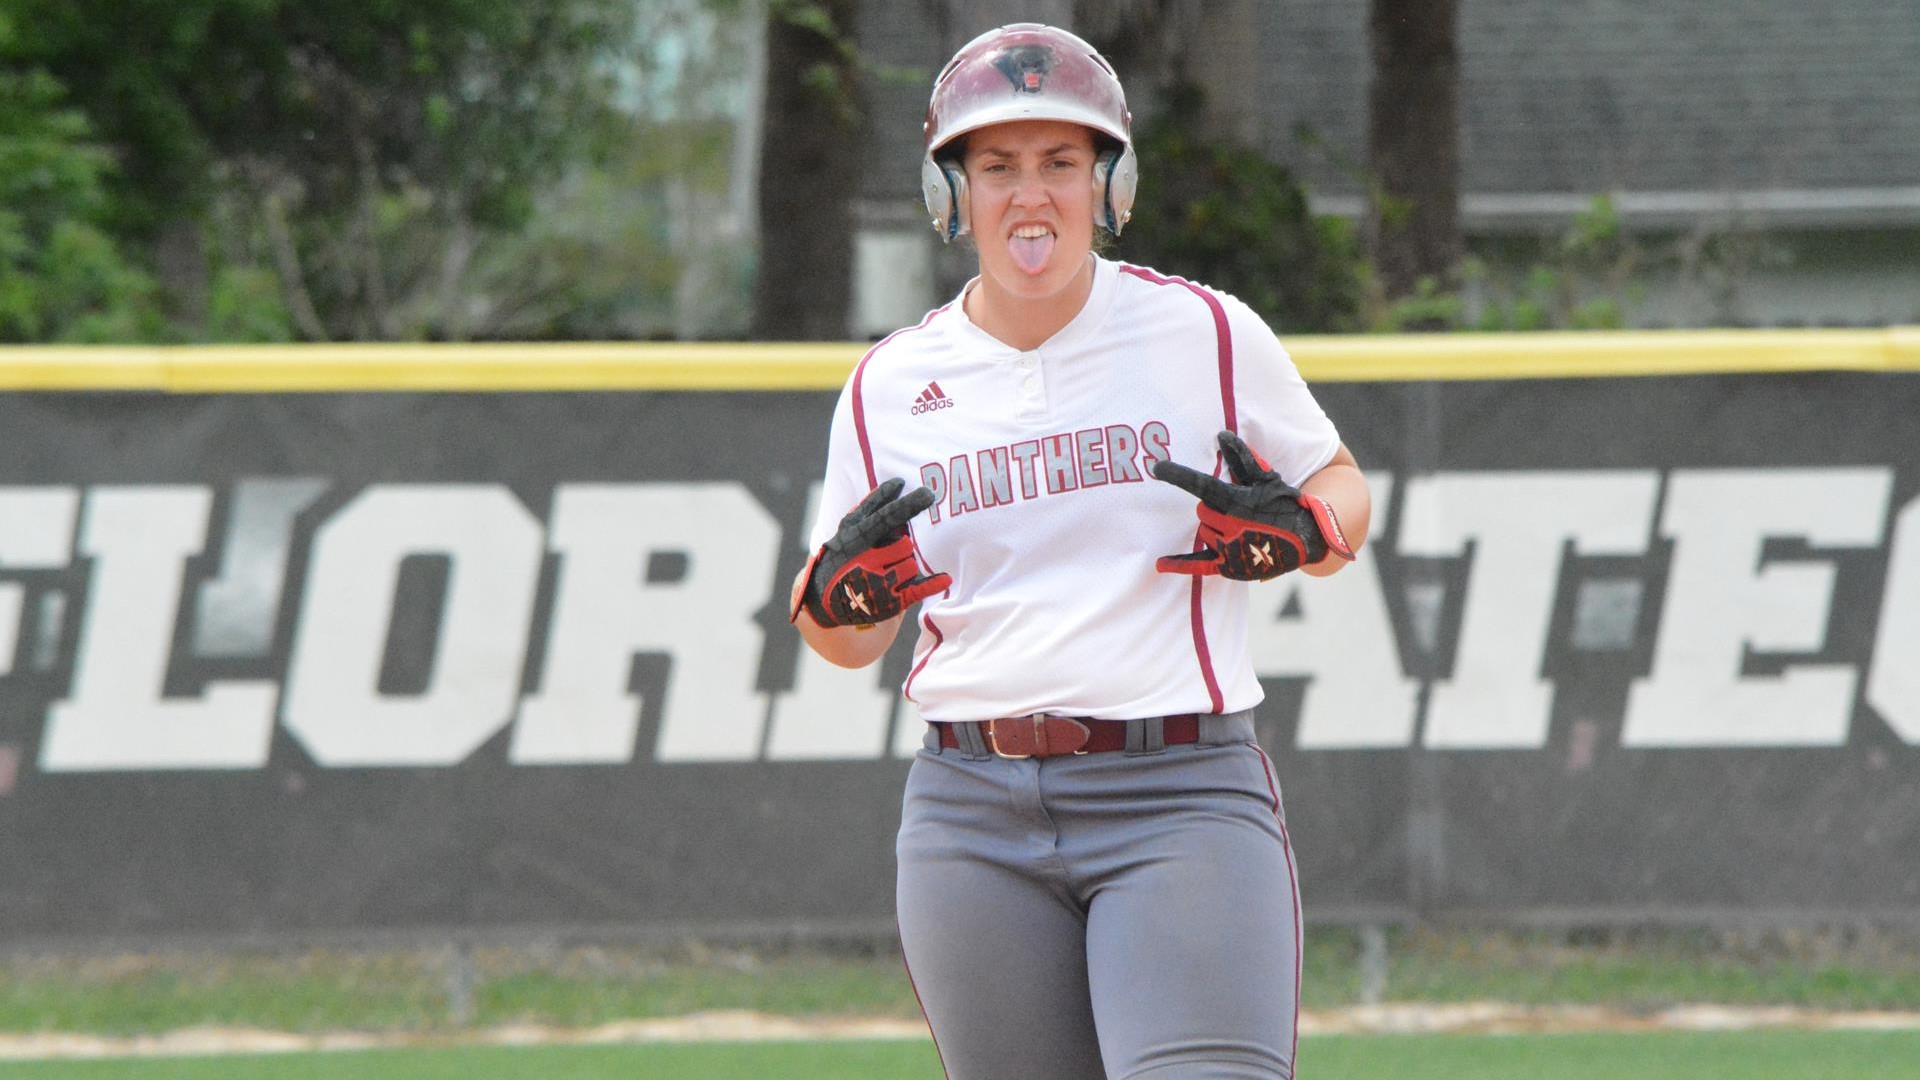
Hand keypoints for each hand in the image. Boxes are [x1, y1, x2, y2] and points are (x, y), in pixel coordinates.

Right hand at [791, 478, 951, 626]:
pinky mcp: (889, 601)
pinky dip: (933, 584)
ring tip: (889, 570)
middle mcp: (865, 559)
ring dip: (907, 565)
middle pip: (905, 543)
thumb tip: (898, 483)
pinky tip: (945, 578)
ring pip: (911, 564)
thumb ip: (871, 506)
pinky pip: (919, 590)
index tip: (925, 492)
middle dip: (902, 544)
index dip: (906, 503)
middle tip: (911, 520)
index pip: (885, 516)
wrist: (825, 598)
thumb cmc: (843, 556)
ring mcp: (877, 581)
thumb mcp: (847, 529)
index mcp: (856, 536)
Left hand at [1151, 430, 1354, 579]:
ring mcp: (1228, 548)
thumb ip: (1242, 458)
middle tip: (1235, 509)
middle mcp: (1229, 525)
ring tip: (1240, 527)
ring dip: (1213, 527)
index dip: (1176, 475)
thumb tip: (1221, 436)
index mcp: (1236, 501)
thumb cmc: (1284, 504)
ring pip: (1203, 532)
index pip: (1199, 484)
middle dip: (1213, 507)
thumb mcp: (1266, 478)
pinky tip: (1159, 565)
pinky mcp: (1228, 567)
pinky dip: (1178, 565)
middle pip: (1201, 511)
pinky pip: (1198, 565)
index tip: (1156, 467)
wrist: (1306, 539)